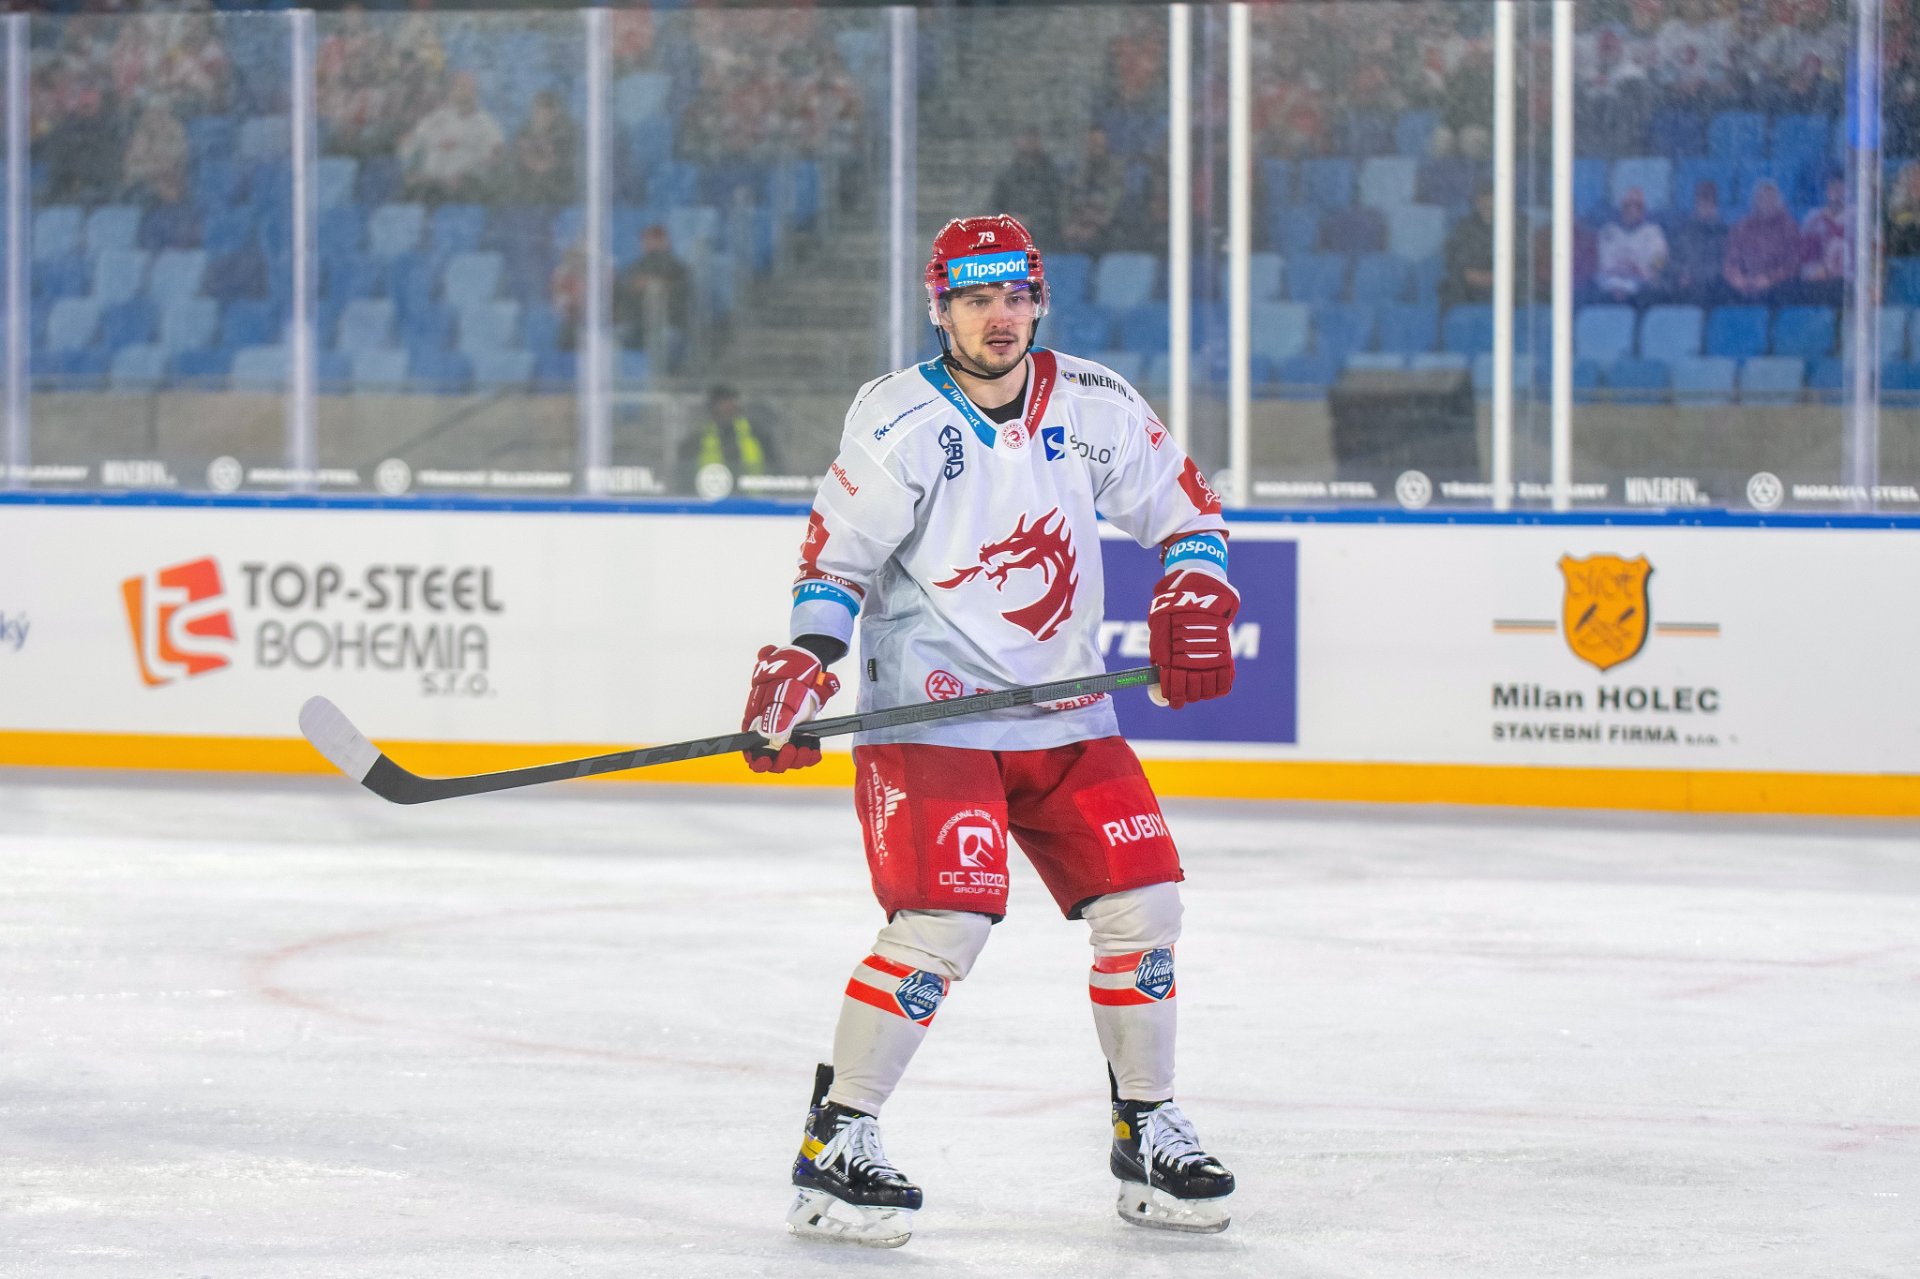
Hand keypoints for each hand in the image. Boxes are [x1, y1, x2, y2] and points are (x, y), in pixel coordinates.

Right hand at [741, 644, 840, 772]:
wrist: (808, 666)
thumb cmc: (789, 676)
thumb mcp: (783, 692)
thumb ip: (776, 713)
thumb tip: (771, 734)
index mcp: (757, 723)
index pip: (751, 751)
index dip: (756, 760)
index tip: (766, 760)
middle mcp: (770, 732)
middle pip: (771, 759)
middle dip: (781, 760)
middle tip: (792, 750)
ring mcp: (787, 733)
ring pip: (789, 758)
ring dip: (798, 759)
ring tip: (807, 748)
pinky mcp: (802, 733)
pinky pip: (804, 752)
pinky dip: (811, 754)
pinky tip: (814, 749)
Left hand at [1148, 569, 1239, 709]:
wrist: (1198, 595)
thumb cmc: (1174, 612)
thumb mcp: (1159, 631)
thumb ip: (1159, 653)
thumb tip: (1158, 673)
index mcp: (1171, 658)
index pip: (1173, 689)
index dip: (1175, 698)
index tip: (1175, 702)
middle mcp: (1191, 662)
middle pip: (1191, 693)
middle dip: (1188, 696)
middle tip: (1186, 693)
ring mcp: (1210, 660)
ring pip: (1207, 691)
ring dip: (1203, 693)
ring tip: (1200, 688)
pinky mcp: (1225, 657)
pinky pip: (1225, 682)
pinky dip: (1220, 687)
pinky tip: (1214, 684)